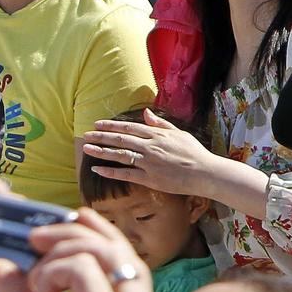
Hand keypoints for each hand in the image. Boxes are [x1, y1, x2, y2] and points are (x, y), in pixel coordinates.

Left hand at [81, 110, 220, 198]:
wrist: (205, 172)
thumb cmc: (194, 153)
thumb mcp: (180, 133)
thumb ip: (161, 124)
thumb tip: (145, 113)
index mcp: (157, 135)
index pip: (129, 128)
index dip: (111, 126)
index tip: (97, 124)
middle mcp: (150, 146)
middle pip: (120, 140)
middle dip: (101, 137)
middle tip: (86, 135)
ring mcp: (149, 162)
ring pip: (119, 155)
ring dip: (101, 151)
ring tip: (86, 149)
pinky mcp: (149, 178)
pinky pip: (125, 174)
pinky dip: (109, 172)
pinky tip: (97, 169)